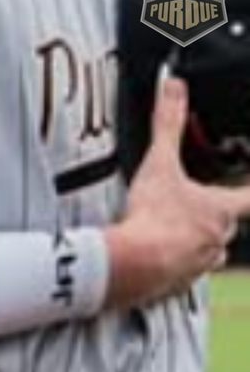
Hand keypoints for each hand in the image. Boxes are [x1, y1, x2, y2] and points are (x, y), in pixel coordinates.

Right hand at [107, 79, 249, 309]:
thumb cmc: (153, 216)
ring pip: (206, 251)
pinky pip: (181, 272)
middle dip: (211, 215)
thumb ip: (167, 123)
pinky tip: (152, 256)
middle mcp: (218, 240)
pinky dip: (171, 263)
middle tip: (191, 204)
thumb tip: (173, 87)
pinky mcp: (177, 284)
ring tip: (168, 232)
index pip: (249, 198)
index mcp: (220, 210)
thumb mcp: (159, 163)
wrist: (133, 264)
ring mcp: (200, 265)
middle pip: (224, 225)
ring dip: (192, 241)